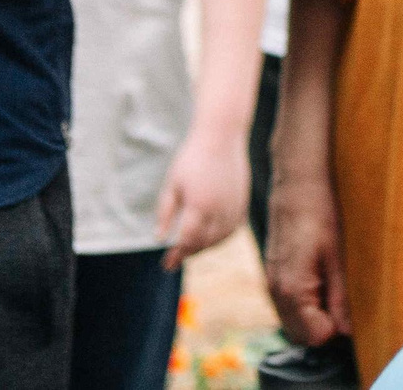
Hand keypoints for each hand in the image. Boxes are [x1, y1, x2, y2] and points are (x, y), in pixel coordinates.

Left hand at [155, 126, 250, 271]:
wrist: (221, 136)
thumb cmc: (192, 158)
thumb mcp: (172, 185)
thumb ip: (166, 214)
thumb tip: (159, 239)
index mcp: (200, 205)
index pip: (188, 241)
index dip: (177, 255)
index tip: (167, 264)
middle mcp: (220, 209)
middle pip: (205, 243)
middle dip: (189, 253)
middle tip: (175, 258)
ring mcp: (234, 206)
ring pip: (221, 238)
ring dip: (205, 247)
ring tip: (191, 249)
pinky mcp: (243, 201)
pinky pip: (233, 229)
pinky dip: (221, 237)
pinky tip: (211, 237)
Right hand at [265, 172, 351, 345]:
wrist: (298, 183)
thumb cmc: (321, 213)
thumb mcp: (338, 256)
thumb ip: (341, 298)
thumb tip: (349, 332)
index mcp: (292, 290)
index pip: (315, 337)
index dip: (337, 329)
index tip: (352, 310)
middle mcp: (276, 292)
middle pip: (303, 335)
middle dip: (326, 325)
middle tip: (347, 298)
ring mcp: (272, 284)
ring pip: (296, 321)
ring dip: (317, 314)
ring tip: (336, 283)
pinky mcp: (274, 275)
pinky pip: (290, 304)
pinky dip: (308, 301)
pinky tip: (324, 276)